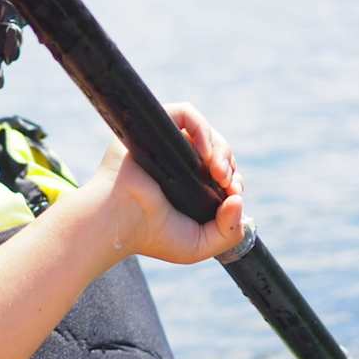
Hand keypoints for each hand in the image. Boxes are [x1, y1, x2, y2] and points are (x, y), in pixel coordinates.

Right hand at [85, 102, 244, 263]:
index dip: (234, 179)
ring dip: (220, 149)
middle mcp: (177, 160)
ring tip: (218, 171)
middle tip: (226, 182)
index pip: (222, 169)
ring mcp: (165, 143)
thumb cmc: (151, 236)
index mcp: (187, 184)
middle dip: (229, 164)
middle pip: (217, 149)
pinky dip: (202, 128)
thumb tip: (240, 199)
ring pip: (205, 131)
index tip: (232, 194)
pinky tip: (206, 153)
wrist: (119, 222)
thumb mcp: (200, 244)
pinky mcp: (153, 128)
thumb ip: (230, 231)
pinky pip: (186, 113)